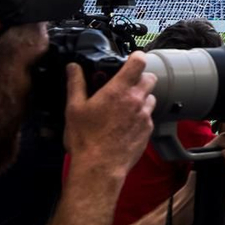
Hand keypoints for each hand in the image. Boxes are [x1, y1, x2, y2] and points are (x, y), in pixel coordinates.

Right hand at [64, 52, 156, 185]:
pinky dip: (141, 116)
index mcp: (118, 90)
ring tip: (125, 107)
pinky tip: (126, 124)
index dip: (136, 57)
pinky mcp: (148, 129)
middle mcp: (136, 100)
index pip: (139, 62)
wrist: (100, 167)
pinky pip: (149, 116)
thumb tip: (73, 68)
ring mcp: (145, 115)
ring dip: (142, 97)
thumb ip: (76, 84)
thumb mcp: (74, 108)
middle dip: (140, 78)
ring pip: (151, 97)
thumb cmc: (85, 139)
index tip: (131, 59)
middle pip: (150, 78)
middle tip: (125, 86)